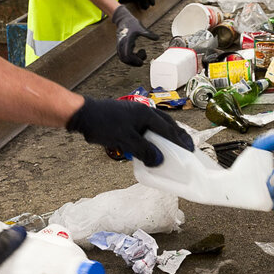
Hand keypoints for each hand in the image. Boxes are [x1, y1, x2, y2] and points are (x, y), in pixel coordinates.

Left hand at [67, 95, 192, 165]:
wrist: (83, 115)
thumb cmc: (102, 123)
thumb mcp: (125, 140)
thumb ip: (144, 150)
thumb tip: (159, 160)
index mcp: (147, 115)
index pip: (169, 130)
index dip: (180, 141)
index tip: (189, 150)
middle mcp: (144, 113)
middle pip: (167, 126)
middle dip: (177, 137)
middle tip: (186, 149)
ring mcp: (136, 116)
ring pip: (157, 127)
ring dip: (165, 138)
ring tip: (172, 150)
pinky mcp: (128, 120)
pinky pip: (146, 130)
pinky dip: (153, 138)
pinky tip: (152, 147)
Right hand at [111, 4, 154, 66]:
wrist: (123, 20)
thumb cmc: (132, 24)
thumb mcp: (141, 28)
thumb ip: (148, 34)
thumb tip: (157, 38)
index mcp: (127, 41)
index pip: (128, 55)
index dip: (135, 60)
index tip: (142, 61)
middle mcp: (122, 45)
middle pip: (125, 59)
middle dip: (134, 62)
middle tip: (142, 61)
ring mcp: (120, 46)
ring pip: (123, 59)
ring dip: (132, 61)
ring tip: (140, 56)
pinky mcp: (120, 47)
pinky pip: (123, 56)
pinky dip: (130, 58)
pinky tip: (136, 53)